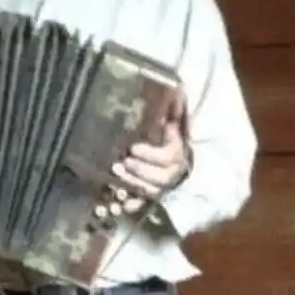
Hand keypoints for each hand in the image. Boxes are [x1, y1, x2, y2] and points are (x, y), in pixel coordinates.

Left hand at [113, 87, 189, 202]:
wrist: (175, 158)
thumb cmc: (168, 136)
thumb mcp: (172, 122)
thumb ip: (174, 109)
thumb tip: (179, 88)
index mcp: (178, 151)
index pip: (168, 157)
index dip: (150, 155)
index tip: (133, 148)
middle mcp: (173, 172)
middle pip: (160, 178)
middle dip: (139, 172)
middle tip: (120, 164)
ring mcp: (162, 186)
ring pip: (151, 191)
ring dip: (132, 185)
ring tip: (115, 175)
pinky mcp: (151, 196)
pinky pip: (142, 204)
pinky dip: (130, 206)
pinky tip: (116, 205)